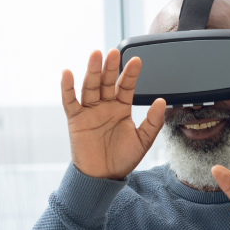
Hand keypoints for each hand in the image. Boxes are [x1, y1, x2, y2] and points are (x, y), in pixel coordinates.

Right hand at [61, 49, 164, 179]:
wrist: (104, 176)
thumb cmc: (123, 158)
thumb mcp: (143, 140)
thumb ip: (153, 121)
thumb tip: (162, 101)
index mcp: (121, 109)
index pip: (126, 87)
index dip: (130, 74)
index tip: (137, 61)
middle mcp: (105, 106)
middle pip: (107, 82)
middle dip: (110, 67)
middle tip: (114, 52)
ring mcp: (89, 111)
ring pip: (90, 87)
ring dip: (92, 71)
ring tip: (96, 55)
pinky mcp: (75, 120)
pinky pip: (70, 102)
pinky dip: (67, 88)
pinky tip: (68, 74)